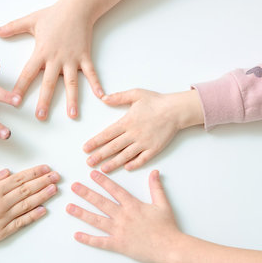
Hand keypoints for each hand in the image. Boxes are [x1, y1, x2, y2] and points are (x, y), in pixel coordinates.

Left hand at [0, 3, 103, 120]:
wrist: (77, 7)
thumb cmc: (54, 14)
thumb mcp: (30, 20)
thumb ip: (12, 27)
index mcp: (41, 52)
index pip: (28, 73)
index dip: (21, 88)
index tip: (15, 101)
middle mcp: (56, 58)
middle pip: (49, 83)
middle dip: (45, 101)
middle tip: (41, 116)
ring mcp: (72, 59)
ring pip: (71, 83)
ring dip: (72, 99)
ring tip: (72, 115)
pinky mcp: (85, 57)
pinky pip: (91, 73)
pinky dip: (96, 84)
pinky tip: (100, 96)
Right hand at [0, 165, 59, 247]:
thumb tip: (7, 172)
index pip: (19, 179)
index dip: (34, 173)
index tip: (46, 168)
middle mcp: (0, 203)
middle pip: (27, 190)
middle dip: (43, 181)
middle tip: (56, 176)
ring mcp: (2, 219)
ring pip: (27, 205)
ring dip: (43, 196)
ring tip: (54, 189)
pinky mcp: (1, 232)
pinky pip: (21, 223)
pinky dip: (33, 216)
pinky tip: (43, 210)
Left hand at [67, 170, 180, 262]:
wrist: (170, 247)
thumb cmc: (167, 227)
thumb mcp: (163, 204)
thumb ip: (156, 187)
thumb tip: (154, 172)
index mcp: (133, 205)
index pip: (114, 190)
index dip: (102, 181)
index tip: (92, 173)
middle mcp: (123, 216)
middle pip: (101, 202)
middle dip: (86, 193)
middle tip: (73, 186)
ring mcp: (119, 231)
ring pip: (96, 220)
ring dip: (82, 213)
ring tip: (69, 208)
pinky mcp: (119, 245)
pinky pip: (100, 242)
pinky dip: (88, 239)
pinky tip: (77, 235)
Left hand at [83, 89, 203, 172]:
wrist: (176, 110)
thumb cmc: (156, 101)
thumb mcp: (136, 94)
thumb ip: (119, 97)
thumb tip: (103, 98)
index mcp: (127, 121)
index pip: (107, 134)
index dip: (95, 142)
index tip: (85, 148)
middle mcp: (134, 134)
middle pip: (113, 147)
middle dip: (100, 155)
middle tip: (89, 163)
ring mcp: (144, 143)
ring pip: (125, 155)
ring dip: (113, 163)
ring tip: (103, 169)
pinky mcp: (154, 148)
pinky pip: (142, 159)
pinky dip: (134, 164)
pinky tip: (126, 168)